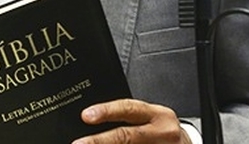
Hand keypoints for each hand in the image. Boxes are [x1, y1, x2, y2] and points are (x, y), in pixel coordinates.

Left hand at [72, 99, 192, 143]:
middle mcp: (162, 134)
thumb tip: (92, 119)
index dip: (106, 111)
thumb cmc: (162, 132)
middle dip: (98, 141)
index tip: (86, 115)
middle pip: (126, 136)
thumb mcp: (151, 118)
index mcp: (159, 116)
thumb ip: (128, 117)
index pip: (129, 108)